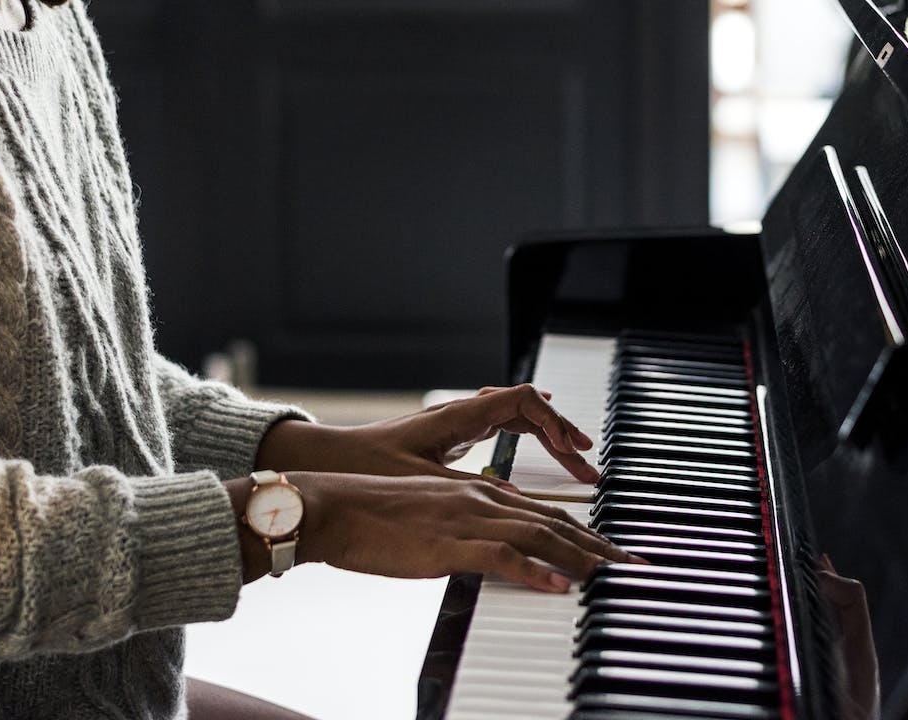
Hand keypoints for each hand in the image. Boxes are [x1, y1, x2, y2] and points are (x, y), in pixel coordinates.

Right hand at [230, 471, 638, 590]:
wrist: (331, 507)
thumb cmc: (375, 520)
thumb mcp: (433, 520)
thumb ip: (468, 531)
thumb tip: (493, 551)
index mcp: (480, 494)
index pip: (547, 514)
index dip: (587, 532)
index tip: (616, 552)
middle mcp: (482, 501)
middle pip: (556, 522)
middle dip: (601, 545)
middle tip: (635, 565)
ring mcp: (467, 519)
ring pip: (538, 535)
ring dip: (582, 556)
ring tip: (614, 574)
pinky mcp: (447, 543)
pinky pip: (501, 557)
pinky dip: (535, 571)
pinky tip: (560, 585)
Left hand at [254, 384, 599, 491]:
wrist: (321, 466)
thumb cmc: (362, 471)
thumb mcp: (421, 486)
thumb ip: (469, 492)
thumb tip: (516, 503)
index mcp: (458, 416)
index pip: (524, 403)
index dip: (556, 426)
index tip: (576, 453)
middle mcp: (459, 413)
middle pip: (526, 407)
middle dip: (561, 432)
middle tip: (586, 461)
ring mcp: (454, 422)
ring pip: (513, 414)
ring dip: (545, 433)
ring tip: (573, 454)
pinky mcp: (446, 437)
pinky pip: (498, 424)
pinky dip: (524, 433)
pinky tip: (534, 447)